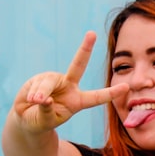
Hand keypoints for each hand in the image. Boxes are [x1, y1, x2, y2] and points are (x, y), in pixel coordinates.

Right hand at [12, 32, 128, 132]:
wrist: (27, 117)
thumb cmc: (41, 121)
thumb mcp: (46, 121)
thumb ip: (47, 111)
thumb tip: (46, 98)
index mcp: (78, 101)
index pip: (96, 97)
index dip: (110, 93)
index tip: (126, 87)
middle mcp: (69, 87)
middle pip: (78, 66)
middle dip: (84, 49)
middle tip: (91, 34)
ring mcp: (55, 80)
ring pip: (48, 83)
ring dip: (40, 94)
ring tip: (34, 103)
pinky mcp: (41, 78)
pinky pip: (37, 84)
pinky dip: (32, 93)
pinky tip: (30, 99)